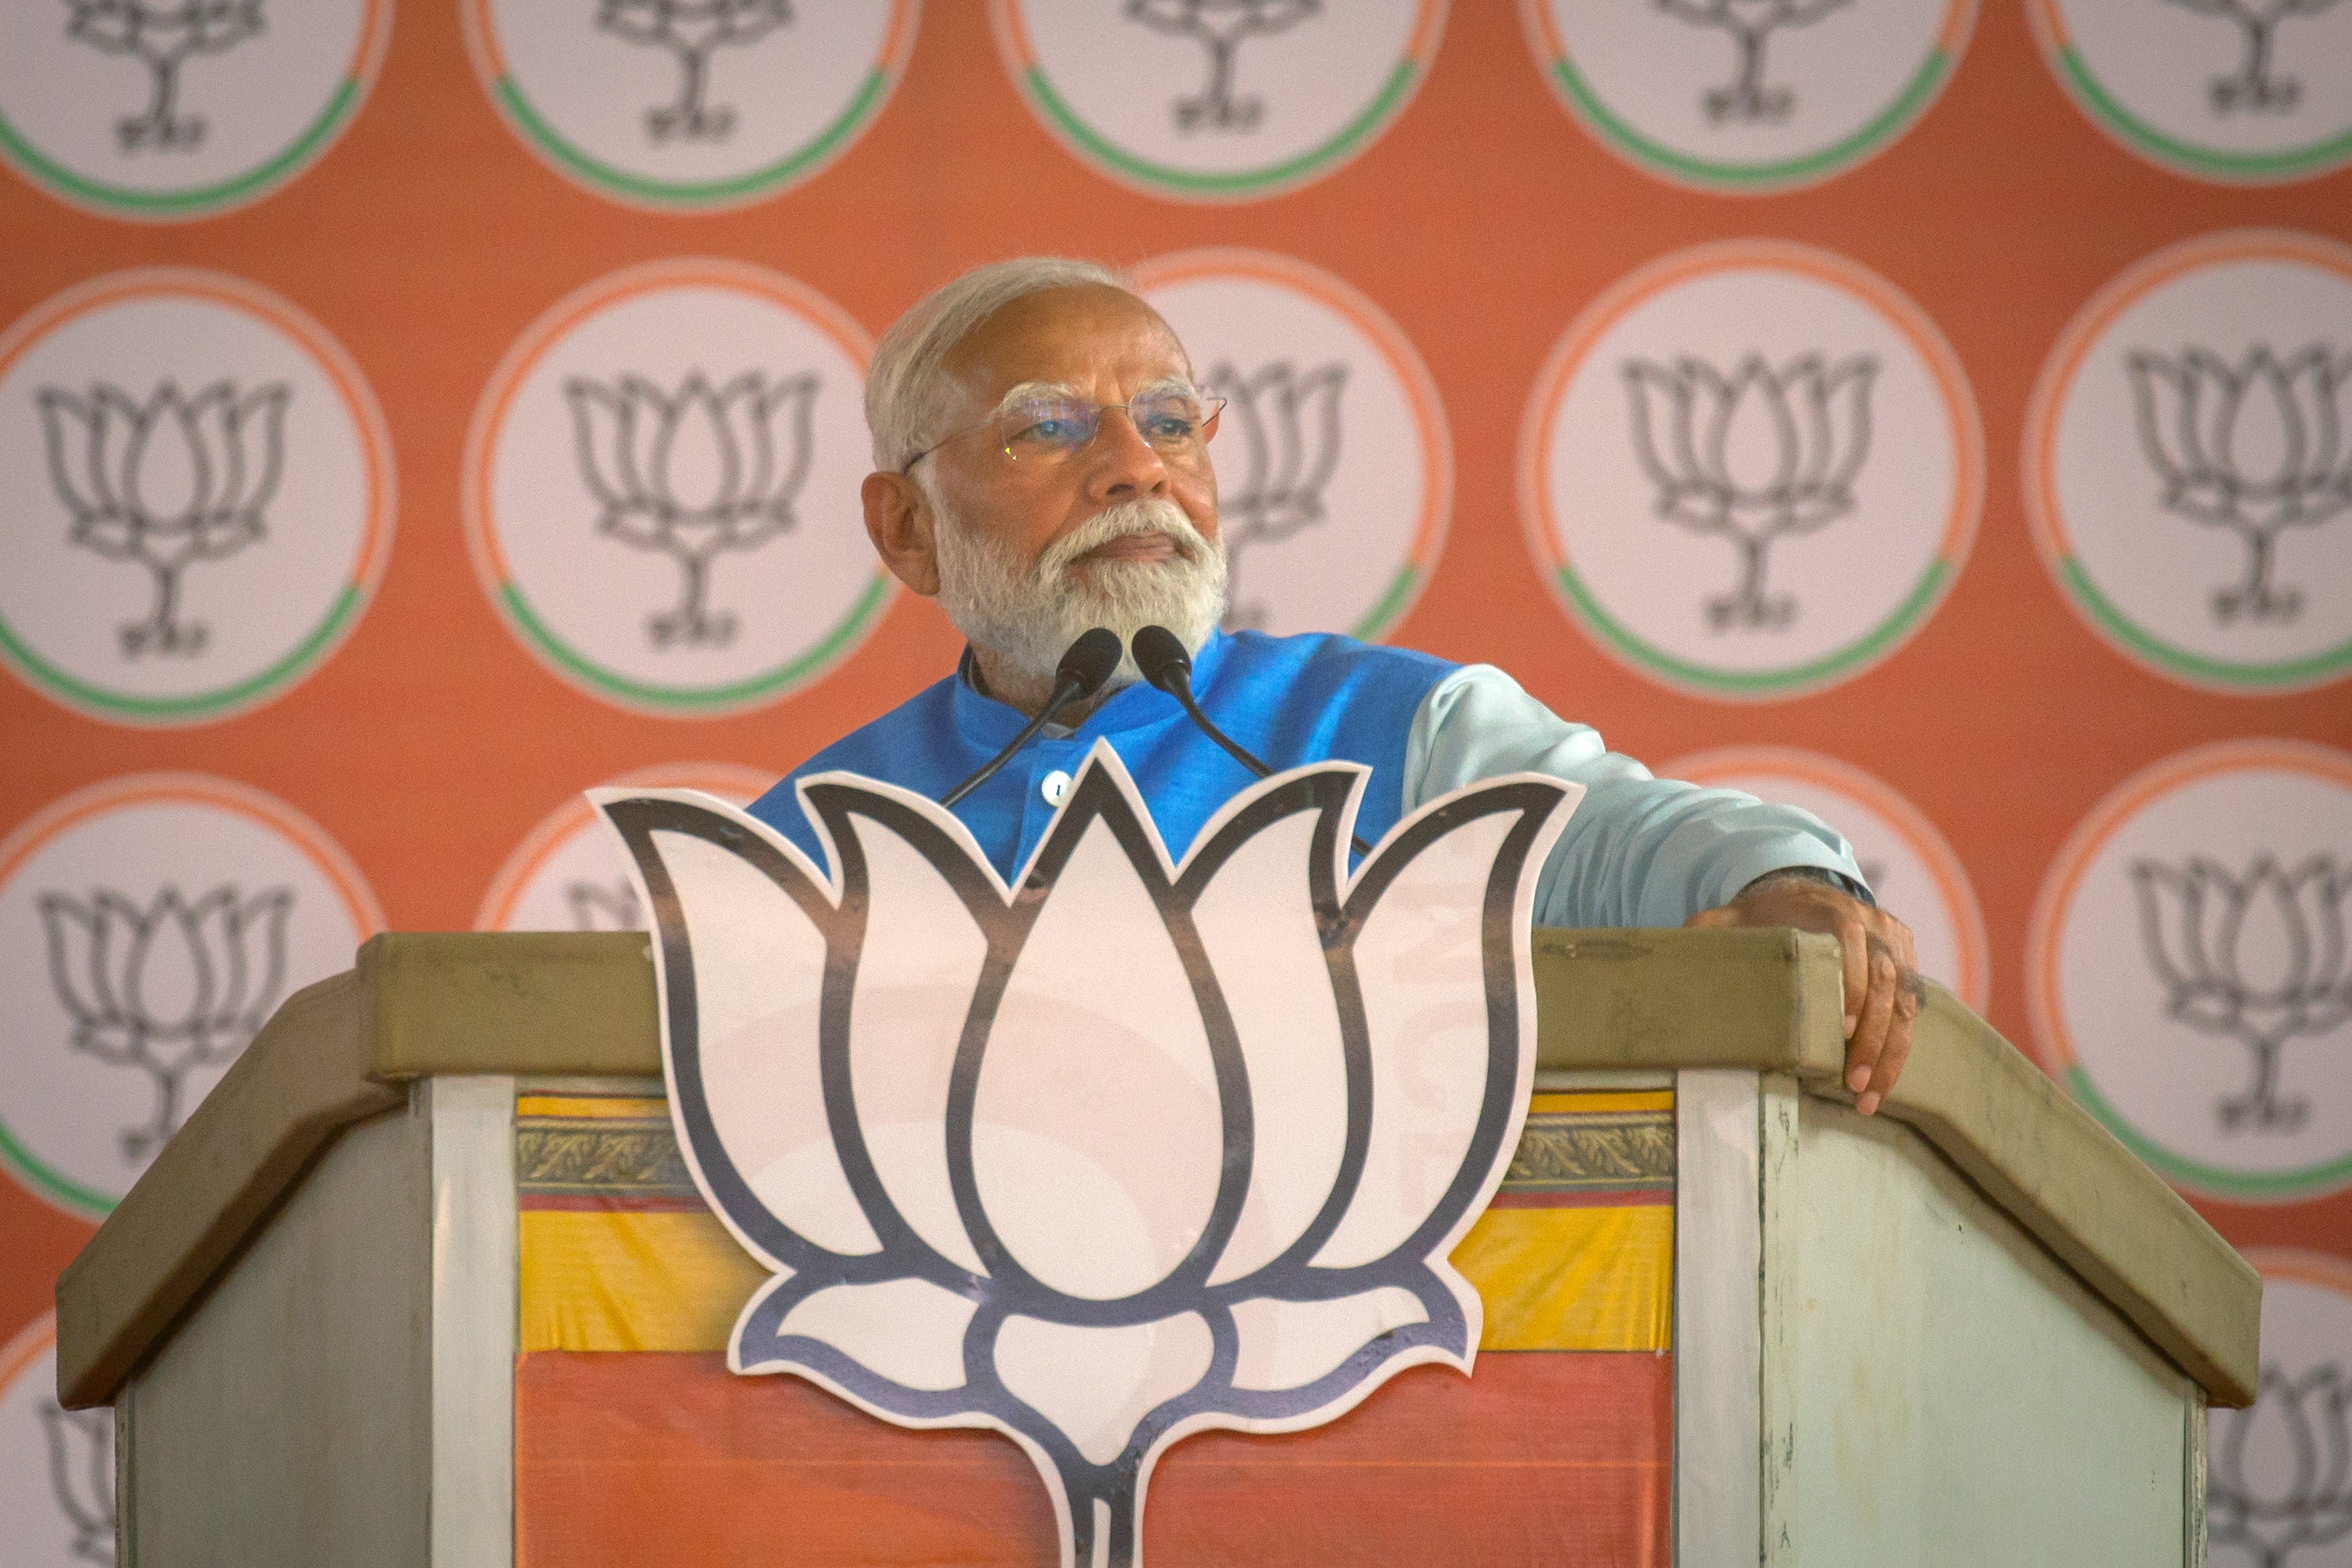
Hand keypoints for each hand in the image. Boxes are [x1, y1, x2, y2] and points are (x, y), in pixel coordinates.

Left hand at [1683, 872, 1922, 1114]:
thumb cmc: (1763, 916)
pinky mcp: (1908, 964)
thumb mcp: (1732, 918)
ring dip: (1890, 1054)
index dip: (1850, 985)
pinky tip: (1881, 1085)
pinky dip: (1899, 1050)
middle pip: (1885, 982)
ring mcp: (1896, 945)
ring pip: (1905, 1004)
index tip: (1839, 1029)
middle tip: (1852, 1081)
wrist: (1806, 893)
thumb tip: (1669, 955)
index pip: (1850, 944)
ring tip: (1868, 1098)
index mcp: (1832, 910)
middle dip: (1872, 1037)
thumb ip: (1706, 932)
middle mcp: (1874, 924)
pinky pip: (1913, 1011)